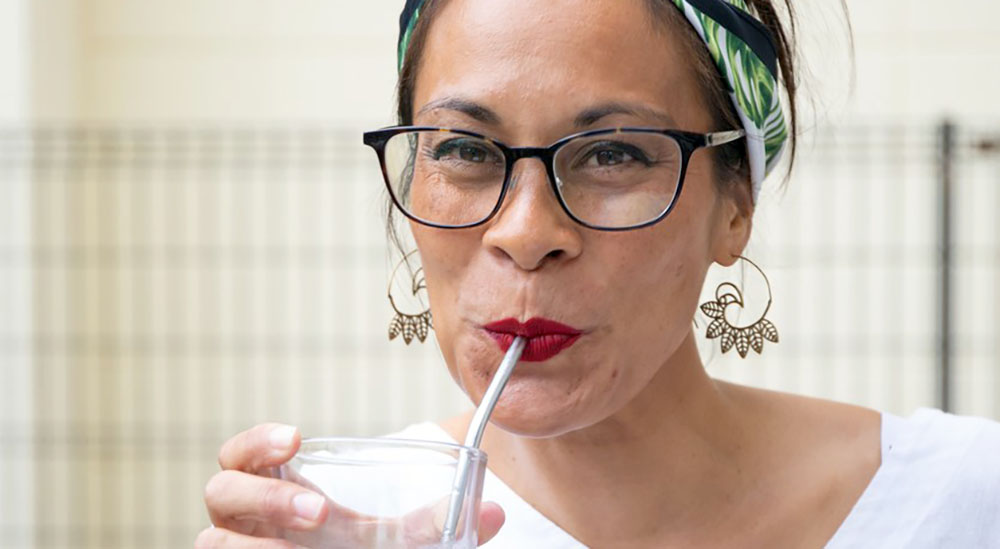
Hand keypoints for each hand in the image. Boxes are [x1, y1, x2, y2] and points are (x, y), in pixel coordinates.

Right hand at [196, 423, 504, 546]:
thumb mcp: (391, 539)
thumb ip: (432, 525)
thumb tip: (494, 514)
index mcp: (275, 491)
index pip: (239, 455)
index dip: (256, 443)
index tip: (295, 437)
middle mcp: (244, 522)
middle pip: (221, 492)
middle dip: (264, 496)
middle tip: (317, 512)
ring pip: (212, 541)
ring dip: (254, 544)